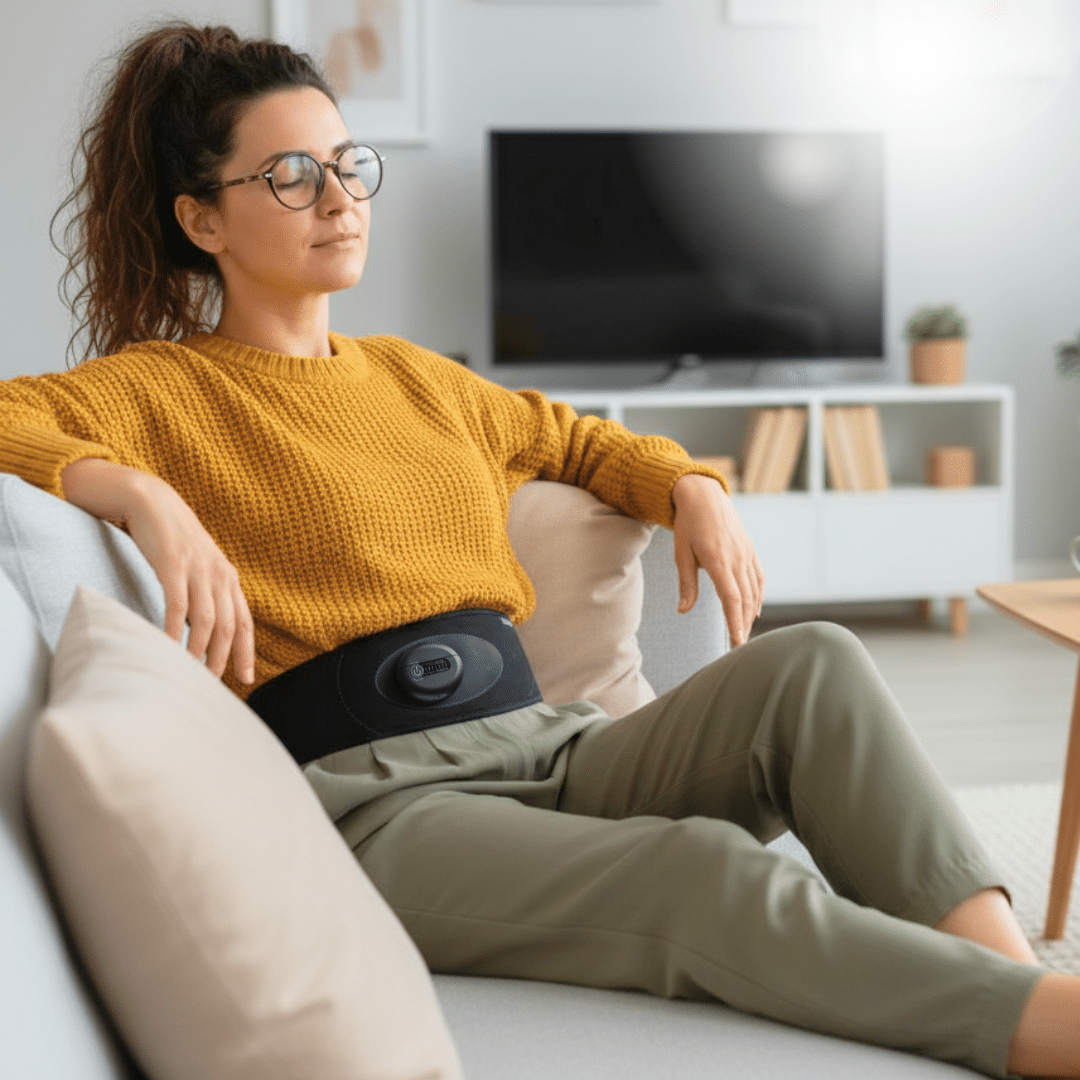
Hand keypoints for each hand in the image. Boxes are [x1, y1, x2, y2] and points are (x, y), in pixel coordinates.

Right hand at [60, 459, 255, 682]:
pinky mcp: (173, 565)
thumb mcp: (199, 565)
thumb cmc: (174, 539)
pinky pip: (177, 606)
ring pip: (206, 621)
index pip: (244, 622)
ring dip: (199, 651)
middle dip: (222, 659)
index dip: (247, 651)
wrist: (152, 501)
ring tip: (191, 673)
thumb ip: (207, 593)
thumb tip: (206, 630)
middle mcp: (219, 575)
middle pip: (228, 627)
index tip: (246, 678)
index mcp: (228, 578)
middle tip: (212, 684)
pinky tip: (169, 648)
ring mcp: (197, 570)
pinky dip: (175, 630)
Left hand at [671, 473, 764, 647]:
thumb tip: (683, 611)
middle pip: (745, 599)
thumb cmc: (688, 525)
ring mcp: (747, 554)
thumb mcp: (682, 554)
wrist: (704, 495)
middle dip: (743, 624)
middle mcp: (737, 559)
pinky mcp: (750, 550)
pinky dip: (758, 596)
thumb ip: (686, 584)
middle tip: (739, 647)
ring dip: (750, 614)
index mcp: (719, 561)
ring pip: (754, 591)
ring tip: (744, 633)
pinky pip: (758, 578)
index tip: (737, 643)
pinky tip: (753, 610)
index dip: (735, 622)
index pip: (731, 599)